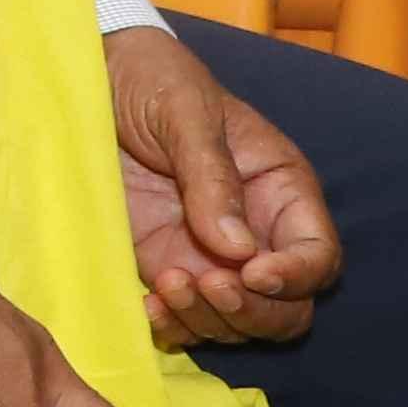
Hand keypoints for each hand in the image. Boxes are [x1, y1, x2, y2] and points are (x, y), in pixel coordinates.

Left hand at [103, 24, 340, 347]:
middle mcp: (256, 234)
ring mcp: (210, 257)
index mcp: (281, 191)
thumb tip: (239, 251)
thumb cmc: (152, 79)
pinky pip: (186, 320)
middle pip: (287, 306)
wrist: (90, 79)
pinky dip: (174, 327)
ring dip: (210, 321)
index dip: (298, 275)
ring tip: (168, 287)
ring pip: (239, 323)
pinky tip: (149, 307)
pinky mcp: (166, 267)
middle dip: (255, 311)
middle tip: (209, 286)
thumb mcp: (184, 111)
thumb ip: (212, 176)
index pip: (317, 255)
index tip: (255, 273)